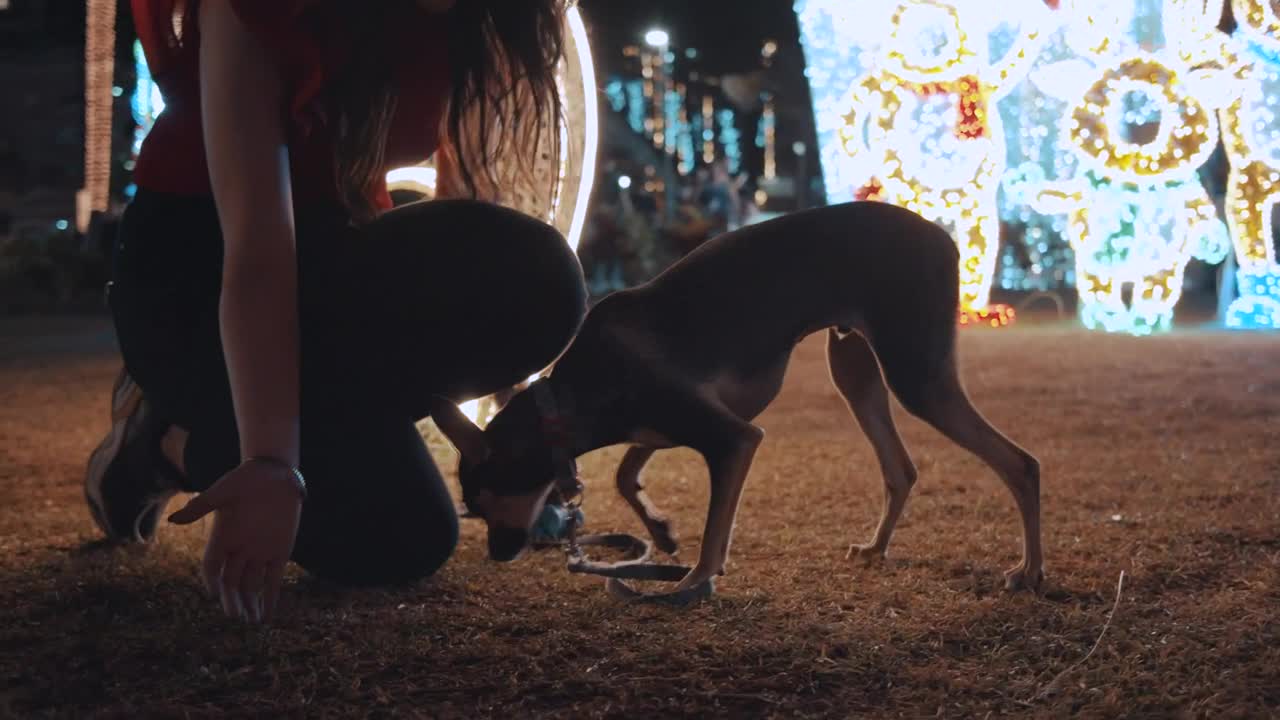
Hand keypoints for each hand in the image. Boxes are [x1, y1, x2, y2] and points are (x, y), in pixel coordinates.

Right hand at [168, 461, 302, 622]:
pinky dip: (272, 596)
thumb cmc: (245, 479)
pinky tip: (269, 614)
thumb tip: (172, 520)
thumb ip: (200, 507)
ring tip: (251, 622)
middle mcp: (238, 549)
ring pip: (252, 585)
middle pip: (231, 581)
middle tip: (235, 616)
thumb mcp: (222, 492)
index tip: (213, 593)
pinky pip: (274, 579)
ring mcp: (259, 552)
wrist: (275, 472)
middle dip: (233, 599)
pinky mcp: (279, 552)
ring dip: (251, 604)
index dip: (212, 580)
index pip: (212, 566)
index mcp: (221, 537)